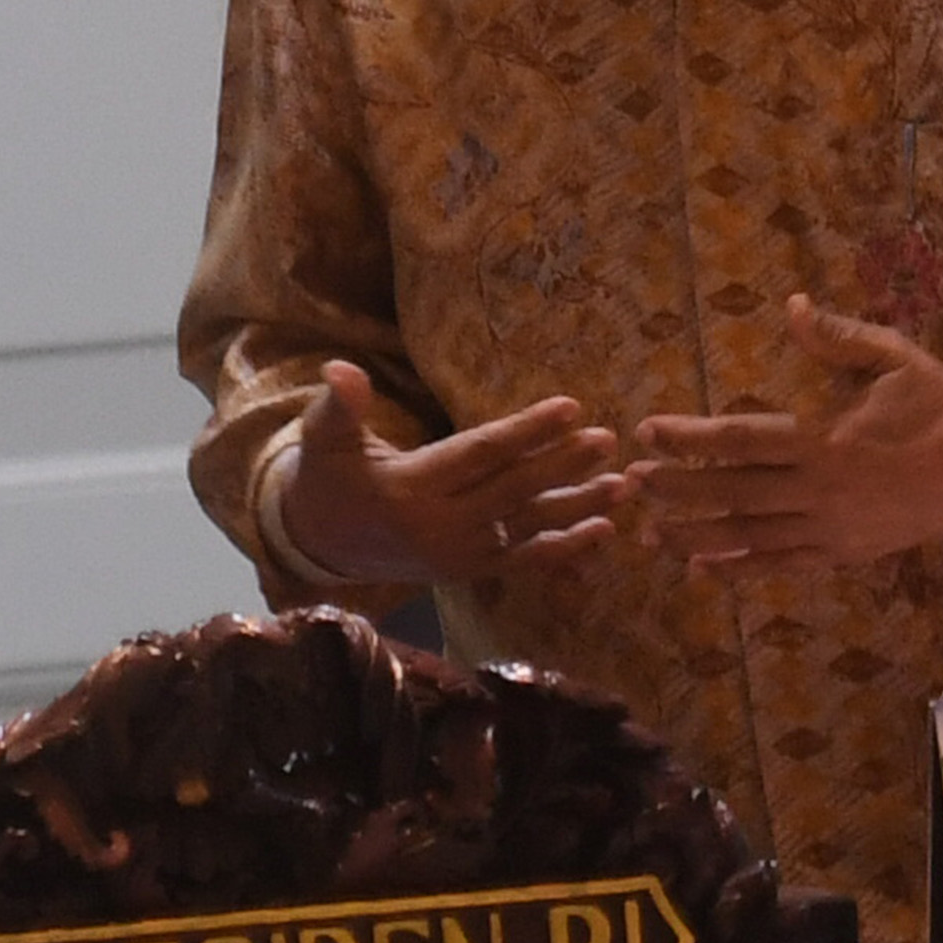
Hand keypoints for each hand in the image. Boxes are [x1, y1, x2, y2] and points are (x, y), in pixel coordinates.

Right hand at [272, 363, 622, 590]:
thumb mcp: (323, 439)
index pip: (480, 455)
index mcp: (410, 490)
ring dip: (578, 506)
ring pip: (528, 527)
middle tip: (608, 439)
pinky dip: (565, 548)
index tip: (570, 407)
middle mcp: (440, 529)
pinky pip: (524, 561)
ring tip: (623, 484)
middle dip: (564, 464)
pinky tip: (603, 531)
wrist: (319, 545)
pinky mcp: (469, 572)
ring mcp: (458, 556)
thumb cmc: (327, 479)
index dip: (527, 432)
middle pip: (513, 491)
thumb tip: (341, 370)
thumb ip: (339, 406)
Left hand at [631, 294, 942, 575]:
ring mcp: (830, 529)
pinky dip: (739, 568)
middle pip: (733, 492)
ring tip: (648, 531)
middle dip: (677, 488)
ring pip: (749, 536)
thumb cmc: (935, 405)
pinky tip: (701, 568)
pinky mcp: (841, 553)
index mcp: (827, 440)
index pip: (742, 439)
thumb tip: (793, 305)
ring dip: (695, 535)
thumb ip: (839, 338)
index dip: (690, 437)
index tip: (648, 430)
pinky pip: (780, 564)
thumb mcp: (894, 359)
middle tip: (629, 482)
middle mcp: (821, 491)